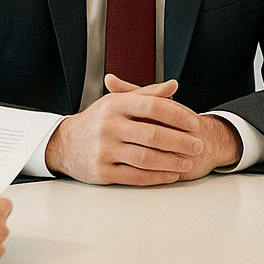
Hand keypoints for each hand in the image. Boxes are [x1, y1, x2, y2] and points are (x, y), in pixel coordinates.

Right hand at [45, 76, 237, 184]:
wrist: (64, 144)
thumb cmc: (98, 121)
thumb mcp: (118, 102)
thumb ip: (147, 95)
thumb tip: (174, 86)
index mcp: (115, 105)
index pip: (152, 106)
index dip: (177, 115)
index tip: (195, 123)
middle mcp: (108, 126)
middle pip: (152, 134)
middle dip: (180, 141)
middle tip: (198, 145)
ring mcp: (103, 150)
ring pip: (145, 158)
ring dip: (171, 161)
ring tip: (188, 161)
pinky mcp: (101, 172)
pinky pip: (135, 176)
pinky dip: (156, 177)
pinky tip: (171, 174)